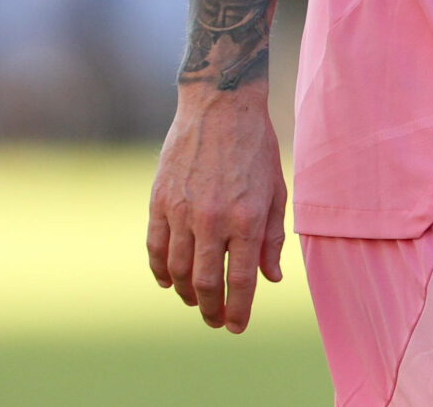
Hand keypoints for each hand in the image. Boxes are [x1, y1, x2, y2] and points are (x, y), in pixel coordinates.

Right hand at [147, 85, 286, 333]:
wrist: (220, 105)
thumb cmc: (256, 148)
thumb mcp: (276, 191)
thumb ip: (272, 238)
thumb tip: (270, 279)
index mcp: (247, 218)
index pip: (242, 280)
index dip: (239, 310)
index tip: (237, 327)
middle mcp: (213, 219)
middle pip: (206, 283)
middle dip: (211, 310)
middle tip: (215, 321)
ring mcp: (182, 211)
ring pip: (178, 271)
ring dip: (186, 293)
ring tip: (196, 300)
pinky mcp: (159, 200)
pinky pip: (156, 248)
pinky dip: (161, 270)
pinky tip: (169, 280)